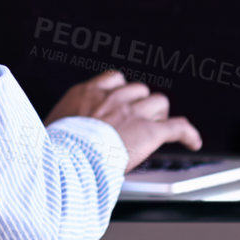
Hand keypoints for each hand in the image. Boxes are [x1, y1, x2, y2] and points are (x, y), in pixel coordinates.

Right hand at [44, 70, 201, 172]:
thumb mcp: (49, 128)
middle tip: (137, 122)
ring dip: (158, 115)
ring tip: (156, 129)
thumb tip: (46, 138)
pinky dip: (188, 134)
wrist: (67, 160)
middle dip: (140, 104)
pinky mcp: (149, 132)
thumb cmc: (53, 150)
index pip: (114, 79)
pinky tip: (193, 141)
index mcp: (87, 94)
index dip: (121, 92)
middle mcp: (112, 98)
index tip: (121, 102)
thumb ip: (60, 125)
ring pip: (159, 102)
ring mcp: (132, 113)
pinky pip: (178, 127)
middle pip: (139, 90)